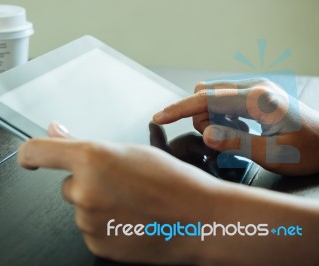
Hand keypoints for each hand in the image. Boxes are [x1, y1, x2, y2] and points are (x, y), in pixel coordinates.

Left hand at [18, 123, 219, 263]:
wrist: (199, 219)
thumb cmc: (173, 181)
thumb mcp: (129, 151)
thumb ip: (84, 143)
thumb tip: (55, 131)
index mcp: (91, 159)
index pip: (36, 152)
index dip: (29, 154)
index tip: (29, 159)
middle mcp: (83, 191)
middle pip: (69, 184)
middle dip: (89, 182)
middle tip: (121, 184)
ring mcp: (88, 222)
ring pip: (81, 207)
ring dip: (98, 204)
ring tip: (132, 203)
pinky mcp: (97, 244)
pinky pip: (92, 229)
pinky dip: (106, 224)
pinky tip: (131, 219)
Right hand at [153, 78, 318, 175]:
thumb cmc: (309, 151)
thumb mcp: (272, 154)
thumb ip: (236, 142)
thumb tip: (205, 134)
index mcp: (258, 99)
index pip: (207, 99)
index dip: (180, 109)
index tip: (159, 117)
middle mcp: (255, 87)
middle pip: (207, 96)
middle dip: (203, 119)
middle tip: (221, 140)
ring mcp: (255, 89)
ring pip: (214, 98)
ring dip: (213, 118)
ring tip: (236, 135)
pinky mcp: (255, 95)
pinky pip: (225, 101)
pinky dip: (223, 117)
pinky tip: (241, 129)